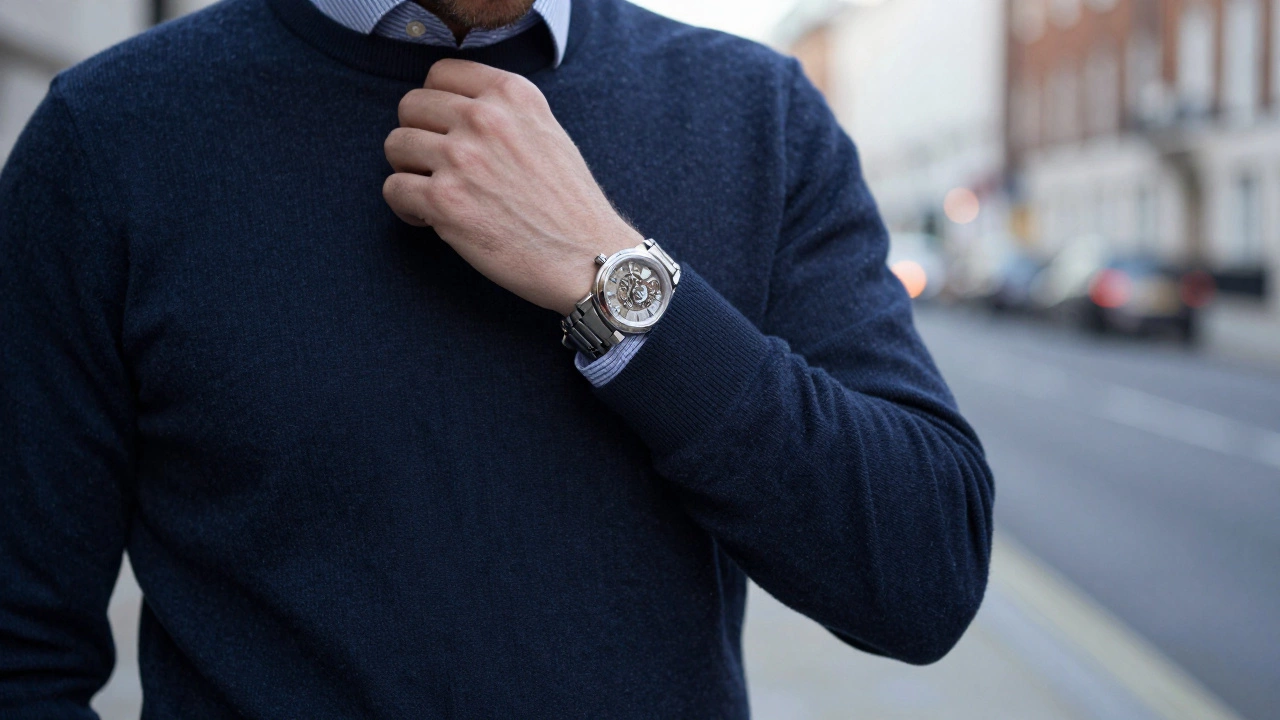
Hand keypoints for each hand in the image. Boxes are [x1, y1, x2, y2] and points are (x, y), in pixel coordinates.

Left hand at [383, 59, 643, 315]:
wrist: (587, 256)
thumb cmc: (569, 203)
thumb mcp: (547, 131)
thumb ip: (503, 112)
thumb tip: (454, 112)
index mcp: (511, 94)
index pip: (440, 73)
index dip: (436, 103)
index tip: (444, 128)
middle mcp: (484, 118)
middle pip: (411, 106)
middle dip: (418, 135)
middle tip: (436, 165)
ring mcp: (461, 158)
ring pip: (395, 145)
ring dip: (408, 171)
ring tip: (433, 193)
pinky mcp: (444, 201)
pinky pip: (393, 189)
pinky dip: (405, 207)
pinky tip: (429, 219)